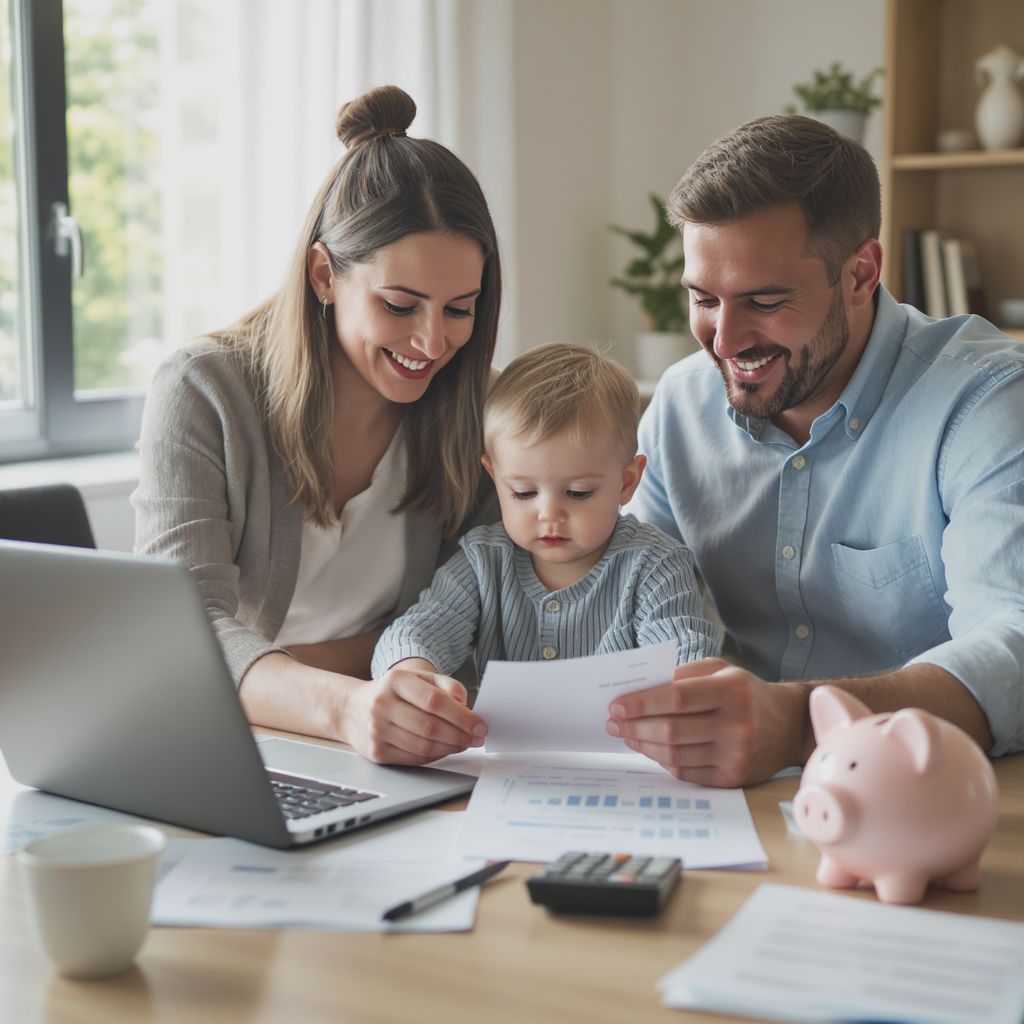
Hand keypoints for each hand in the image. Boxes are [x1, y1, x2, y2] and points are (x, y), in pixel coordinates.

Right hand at [344, 659, 487, 764]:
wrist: (351, 709)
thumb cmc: (391, 692)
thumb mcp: (417, 678)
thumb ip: (445, 685)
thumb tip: (466, 705)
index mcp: (395, 681)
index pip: (434, 701)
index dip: (462, 716)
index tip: (480, 725)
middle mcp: (382, 705)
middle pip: (431, 727)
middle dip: (460, 735)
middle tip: (477, 738)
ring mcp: (377, 730)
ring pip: (424, 746)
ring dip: (451, 748)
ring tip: (464, 743)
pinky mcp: (376, 752)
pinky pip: (414, 759)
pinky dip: (435, 756)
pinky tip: (445, 749)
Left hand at [604, 659, 808, 786]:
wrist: (790, 725)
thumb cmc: (746, 692)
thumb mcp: (721, 670)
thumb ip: (683, 674)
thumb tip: (640, 688)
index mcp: (732, 691)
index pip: (677, 698)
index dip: (642, 703)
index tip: (616, 705)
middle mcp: (736, 725)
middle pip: (672, 730)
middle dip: (635, 727)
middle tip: (613, 723)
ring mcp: (735, 755)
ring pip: (675, 755)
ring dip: (643, 746)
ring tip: (626, 735)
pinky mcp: (732, 778)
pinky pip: (686, 772)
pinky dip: (662, 761)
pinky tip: (650, 749)